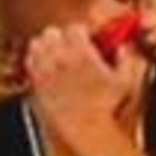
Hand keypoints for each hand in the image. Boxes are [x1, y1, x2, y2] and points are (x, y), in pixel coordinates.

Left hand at [25, 25, 139, 137]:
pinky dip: (36, 60)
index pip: (74, 28)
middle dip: (61, 36)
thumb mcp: (124, 81)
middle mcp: (60, 59)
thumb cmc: (105, 107)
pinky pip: (29, 61)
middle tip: (70, 45)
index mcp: (81, 53)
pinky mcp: (36, 82)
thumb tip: (123, 48)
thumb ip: (126, 59)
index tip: (86, 39)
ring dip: (46, 46)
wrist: (86, 128)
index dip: (81, 32)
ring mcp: (45, 70)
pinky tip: (46, 66)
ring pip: (37, 43)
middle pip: (52, 32)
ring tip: (56, 54)